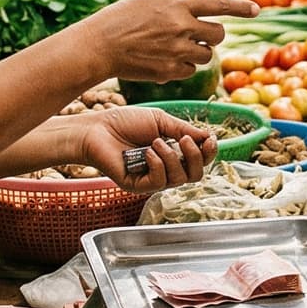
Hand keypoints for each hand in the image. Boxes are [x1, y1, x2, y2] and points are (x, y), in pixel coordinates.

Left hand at [76, 107, 215, 192]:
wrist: (97, 129)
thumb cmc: (125, 123)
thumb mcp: (160, 121)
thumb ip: (184, 129)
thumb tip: (209, 136)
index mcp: (173, 153)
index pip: (200, 160)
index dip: (209, 152)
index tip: (209, 139)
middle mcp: (166, 169)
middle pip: (196, 174)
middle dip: (195, 157)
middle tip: (184, 140)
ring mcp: (152, 179)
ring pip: (179, 179)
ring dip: (171, 157)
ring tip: (155, 141)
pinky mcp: (138, 186)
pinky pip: (159, 182)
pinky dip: (158, 165)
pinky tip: (147, 152)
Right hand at [88, 0, 261, 82]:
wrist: (99, 45)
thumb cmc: (121, 19)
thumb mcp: (150, 1)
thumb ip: (178, 6)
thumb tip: (202, 16)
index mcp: (177, 3)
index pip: (220, 3)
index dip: (241, 6)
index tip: (257, 9)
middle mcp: (182, 26)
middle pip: (218, 34)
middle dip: (212, 35)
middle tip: (196, 34)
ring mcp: (177, 50)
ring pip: (206, 55)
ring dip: (197, 51)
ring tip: (173, 46)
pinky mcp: (170, 71)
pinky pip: (190, 71)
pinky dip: (183, 67)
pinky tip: (163, 60)